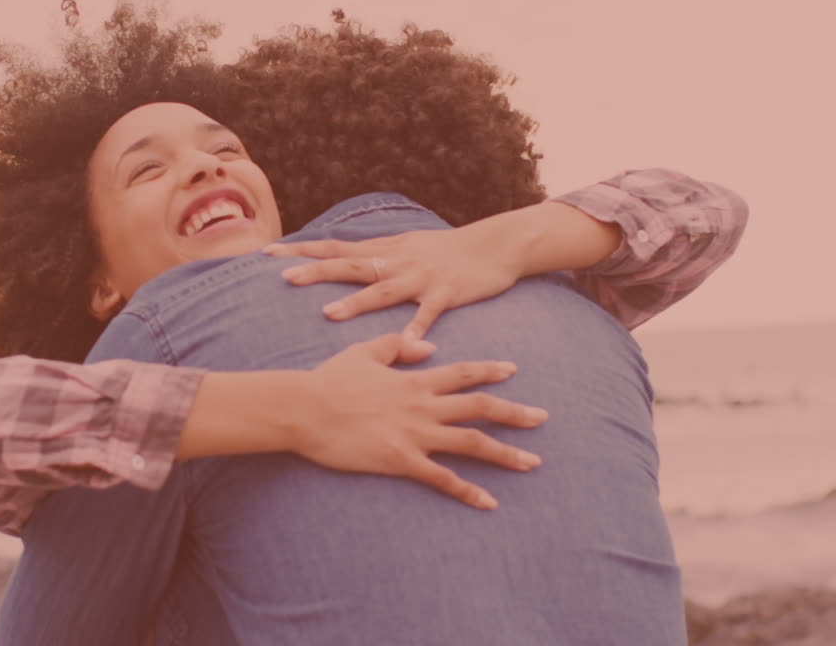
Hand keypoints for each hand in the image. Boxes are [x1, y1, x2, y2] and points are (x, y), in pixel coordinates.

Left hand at [265, 227, 522, 339]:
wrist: (495, 244)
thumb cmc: (446, 249)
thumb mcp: (405, 245)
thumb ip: (373, 254)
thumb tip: (337, 257)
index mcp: (384, 251)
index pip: (335, 247)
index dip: (303, 250)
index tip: (268, 252)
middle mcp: (397, 261)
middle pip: (350, 265)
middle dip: (317, 271)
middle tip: (285, 278)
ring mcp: (421, 276)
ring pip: (383, 290)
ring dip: (357, 302)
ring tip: (330, 314)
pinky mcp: (447, 292)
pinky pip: (430, 312)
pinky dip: (418, 326)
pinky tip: (408, 341)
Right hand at [294, 334, 545, 509]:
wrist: (304, 408)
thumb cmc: (328, 380)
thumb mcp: (363, 352)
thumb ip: (398, 346)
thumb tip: (429, 346)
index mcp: (414, 380)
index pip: (462, 373)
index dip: (489, 370)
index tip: (513, 370)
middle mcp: (423, 406)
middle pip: (480, 407)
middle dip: (515, 413)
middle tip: (542, 418)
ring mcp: (415, 434)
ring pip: (471, 443)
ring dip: (505, 453)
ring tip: (533, 462)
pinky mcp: (401, 460)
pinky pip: (442, 478)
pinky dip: (468, 491)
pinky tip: (489, 502)